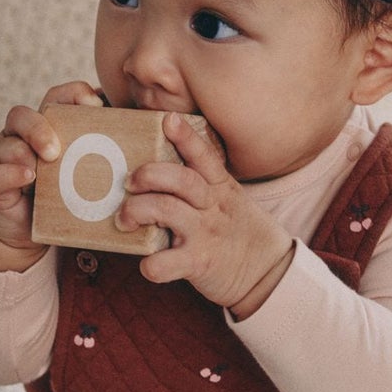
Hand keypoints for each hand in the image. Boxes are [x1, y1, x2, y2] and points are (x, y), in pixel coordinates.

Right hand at [0, 80, 104, 261]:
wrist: (26, 233)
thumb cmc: (62, 196)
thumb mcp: (85, 173)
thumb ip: (109, 155)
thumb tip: (156, 142)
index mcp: (50, 127)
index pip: (59, 97)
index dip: (74, 94)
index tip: (95, 104)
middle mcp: (23, 136)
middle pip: (25, 114)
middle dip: (43, 125)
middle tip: (61, 145)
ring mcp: (4, 157)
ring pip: (8, 140)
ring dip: (29, 145)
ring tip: (47, 160)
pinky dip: (11, 172)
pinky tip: (29, 178)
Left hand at [115, 111, 294, 315]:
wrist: (268, 271)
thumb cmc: (236, 231)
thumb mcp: (228, 199)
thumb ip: (201, 183)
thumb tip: (157, 168)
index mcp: (219, 187)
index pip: (204, 156)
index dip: (186, 137)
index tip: (169, 120)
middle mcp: (212, 207)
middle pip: (181, 179)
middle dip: (149, 175)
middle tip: (128, 182)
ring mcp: (206, 234)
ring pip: (167, 210)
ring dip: (137, 210)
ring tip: (123, 220)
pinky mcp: (199, 263)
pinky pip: (168, 263)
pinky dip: (152, 265)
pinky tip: (146, 265)